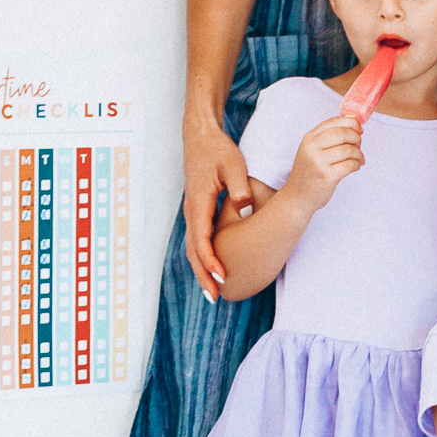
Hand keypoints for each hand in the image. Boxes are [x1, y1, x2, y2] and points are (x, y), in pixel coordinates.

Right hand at [183, 118, 252, 296]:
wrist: (200, 138)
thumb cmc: (218, 151)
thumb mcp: (233, 165)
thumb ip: (239, 188)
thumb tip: (245, 211)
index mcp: (199, 202)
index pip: (201, 239)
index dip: (211, 260)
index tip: (221, 276)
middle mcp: (191, 211)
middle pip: (193, 251)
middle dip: (203, 276)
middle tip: (215, 298)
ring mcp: (192, 212)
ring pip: (193, 248)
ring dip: (201, 270)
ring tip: (213, 292)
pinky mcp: (197, 211)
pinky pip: (197, 240)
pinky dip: (203, 257)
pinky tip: (214, 268)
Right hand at [287, 117, 365, 209]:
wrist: (297, 197)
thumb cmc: (309, 173)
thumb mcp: (311, 150)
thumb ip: (328, 137)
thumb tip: (354, 124)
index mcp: (309, 138)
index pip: (334, 122)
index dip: (351, 123)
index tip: (359, 129)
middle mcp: (312, 148)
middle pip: (343, 133)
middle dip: (357, 138)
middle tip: (359, 146)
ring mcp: (318, 162)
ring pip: (349, 149)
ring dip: (359, 154)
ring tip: (358, 159)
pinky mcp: (327, 176)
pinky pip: (350, 165)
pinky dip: (356, 165)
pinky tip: (354, 167)